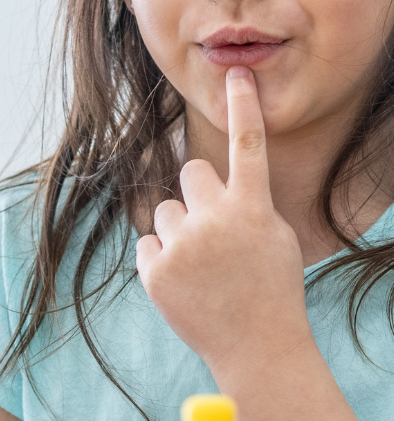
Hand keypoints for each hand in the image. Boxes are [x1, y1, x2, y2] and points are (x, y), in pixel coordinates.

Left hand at [135, 67, 310, 379]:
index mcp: (253, 208)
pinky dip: (160, 262)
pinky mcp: (155, 271)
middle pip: (190, 172)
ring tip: (202, 267)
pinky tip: (184, 285)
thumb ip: (243, 204)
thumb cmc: (268, 289)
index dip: (242, 107)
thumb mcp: (273, 238)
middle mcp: (216, 219)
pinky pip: (147, 245)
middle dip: (197, 194)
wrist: (256, 347)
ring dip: (178, 232)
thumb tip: (208, 185)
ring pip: (165, 211)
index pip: (247, 145)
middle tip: (213, 231)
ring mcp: (183, 245)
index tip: (236, 73)